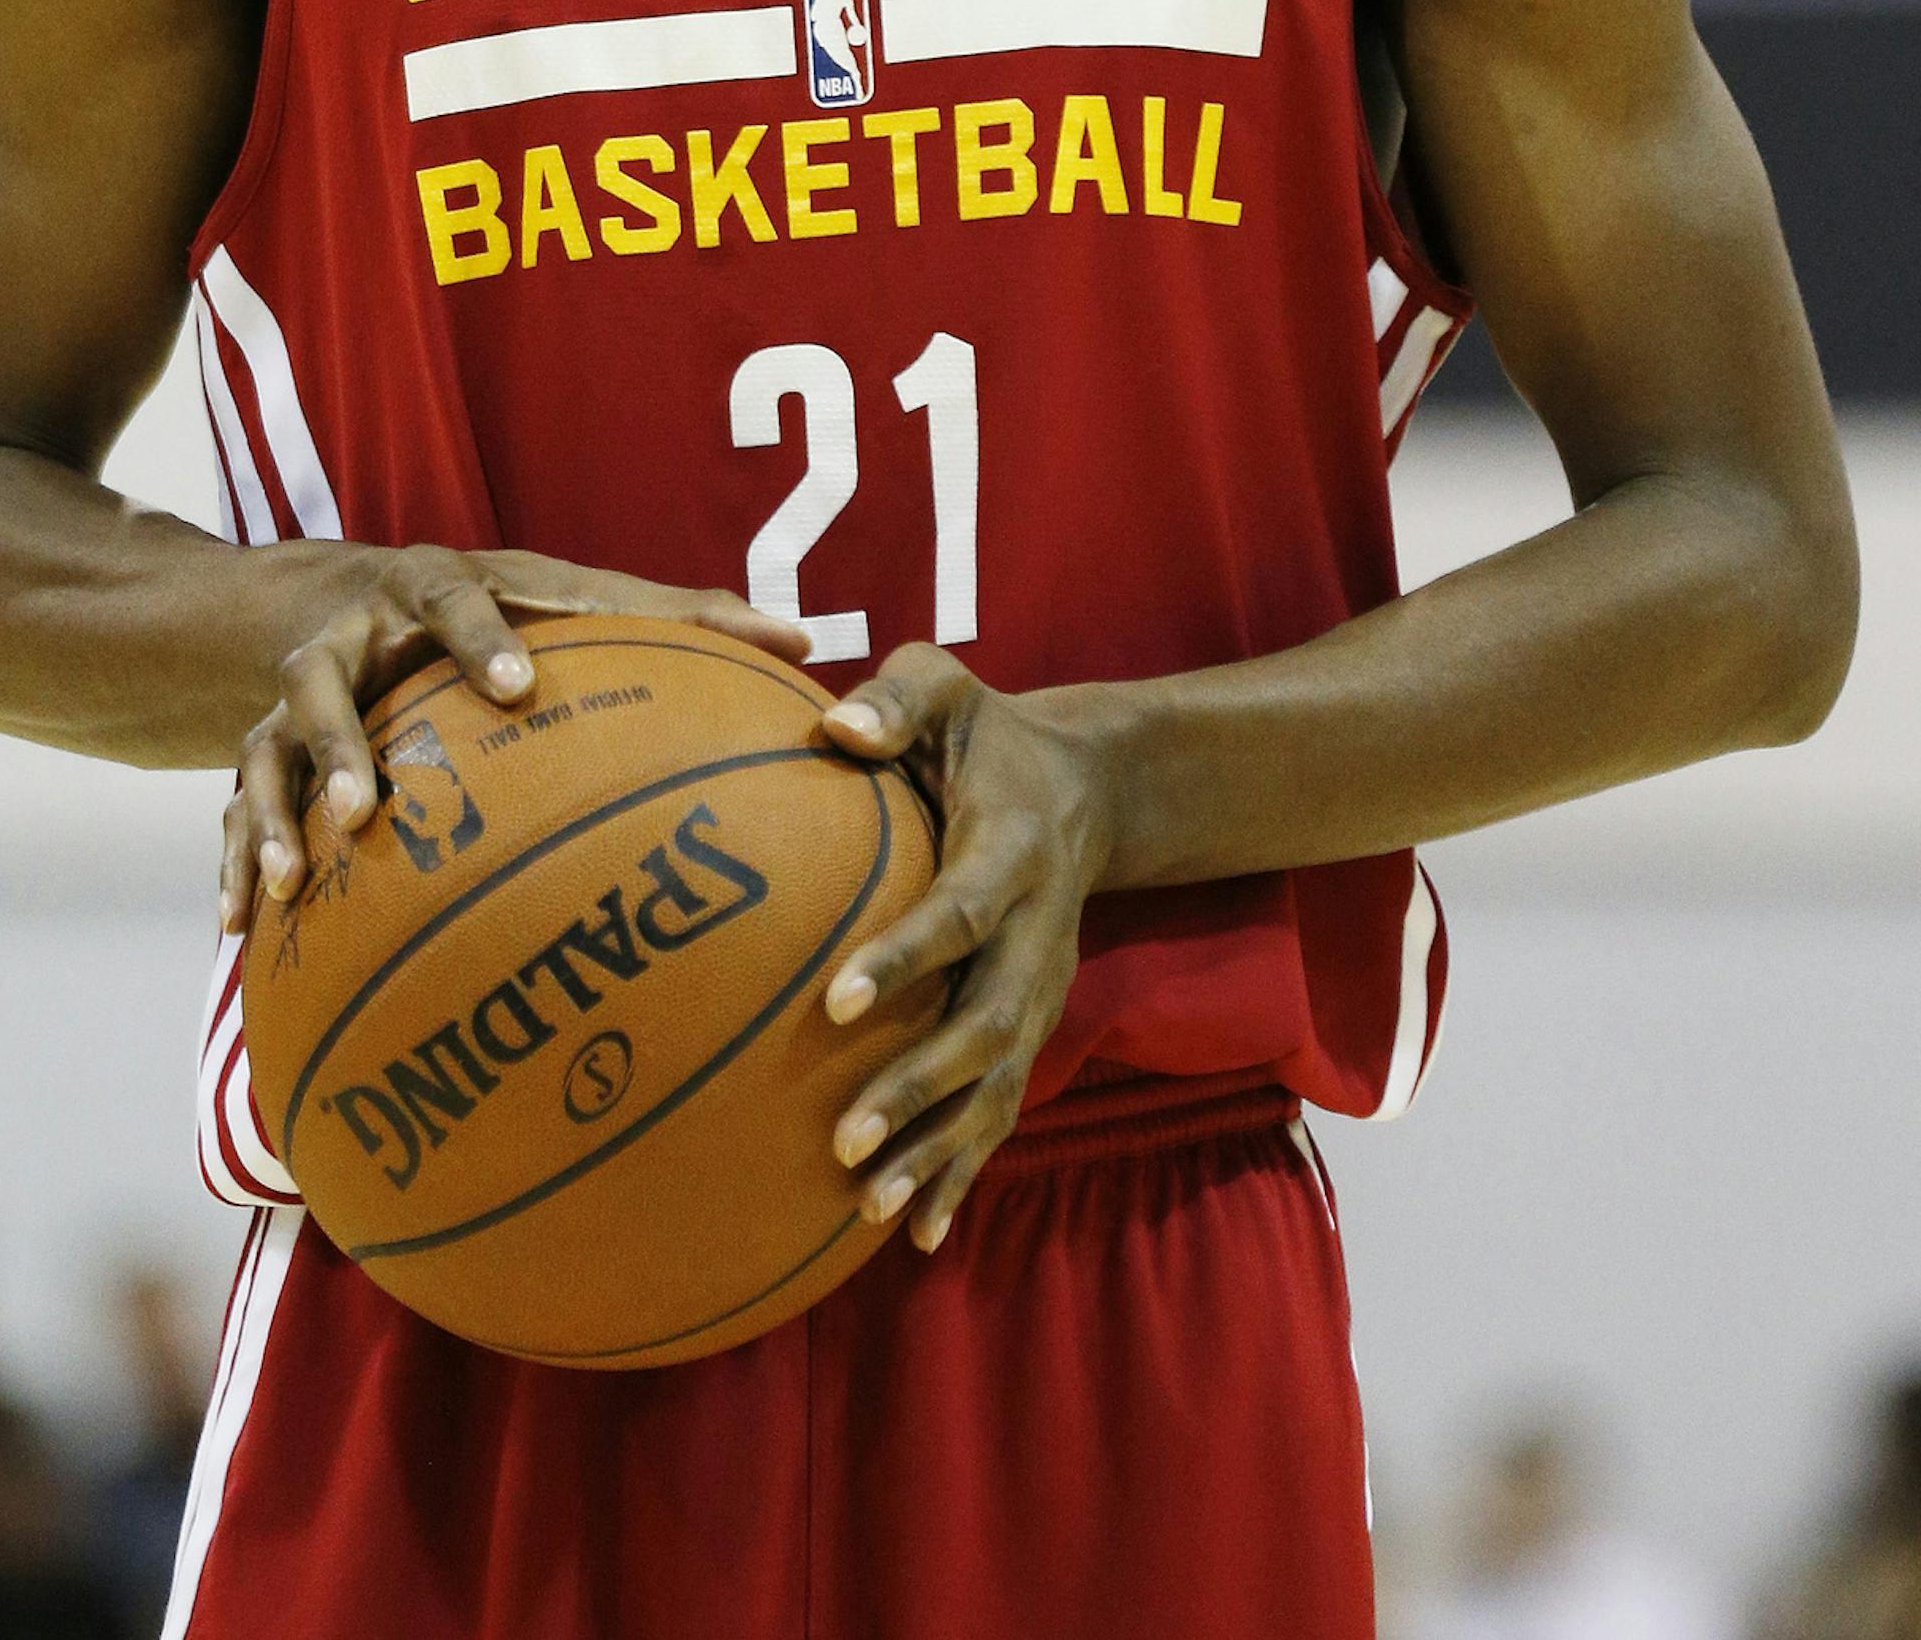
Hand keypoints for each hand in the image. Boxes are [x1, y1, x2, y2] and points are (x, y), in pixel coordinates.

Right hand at [221, 546, 810, 929]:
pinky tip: (236, 928)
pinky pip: (234, 804)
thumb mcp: (566, 596)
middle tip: (370, 804)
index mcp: (442, 591)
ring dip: (283, 807)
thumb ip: (679, 616)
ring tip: (295, 875)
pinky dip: (235, 859)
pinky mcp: (257, 743)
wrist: (319, 591)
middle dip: (346, 737)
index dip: (486, 642)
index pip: (464, 604)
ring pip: (272, 747)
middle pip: (335, 679)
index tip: (515, 687)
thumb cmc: (489, 608)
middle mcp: (360, 635)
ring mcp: (301, 691)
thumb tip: (808, 639)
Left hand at [816, 646, 1113, 1254]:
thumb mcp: (946, 687)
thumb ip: (896, 698)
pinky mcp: (1034, 1022)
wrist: (1087, 784)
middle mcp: (1039, 932)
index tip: (834, 1000)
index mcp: (1012, 850)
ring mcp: (1043, 987)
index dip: (906, 955)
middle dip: (920, 1087)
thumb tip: (834, 728)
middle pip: (988, 1024)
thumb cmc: (984, 731)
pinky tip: (916, 1234)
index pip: (960, 910)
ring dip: (939, 1149)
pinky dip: (965, 1171)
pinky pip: (1003, 1106)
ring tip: (869, 1207)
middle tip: (845, 1138)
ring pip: (999, 1085)